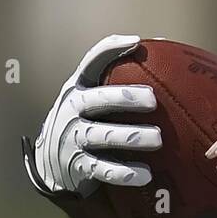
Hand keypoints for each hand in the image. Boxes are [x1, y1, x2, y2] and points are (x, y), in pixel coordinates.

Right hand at [23, 34, 161, 196]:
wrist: (53, 161)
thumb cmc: (87, 119)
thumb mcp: (94, 94)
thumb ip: (120, 74)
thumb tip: (163, 43)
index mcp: (80, 88)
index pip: (91, 63)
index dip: (111, 50)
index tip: (136, 43)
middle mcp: (73, 109)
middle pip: (97, 100)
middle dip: (124, 98)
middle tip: (152, 100)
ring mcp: (73, 138)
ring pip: (103, 136)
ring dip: (131, 137)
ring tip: (157, 138)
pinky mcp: (79, 165)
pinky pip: (102, 169)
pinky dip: (124, 172)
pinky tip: (144, 174)